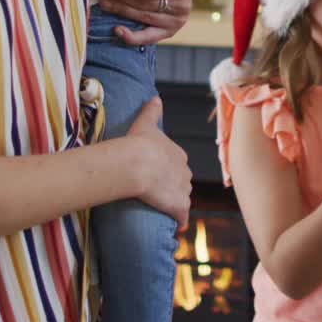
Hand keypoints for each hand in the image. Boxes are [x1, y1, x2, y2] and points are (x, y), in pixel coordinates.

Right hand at [125, 97, 191, 226]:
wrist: (137, 163)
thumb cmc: (138, 143)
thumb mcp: (145, 123)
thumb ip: (152, 111)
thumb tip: (155, 97)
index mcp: (178, 154)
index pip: (177, 162)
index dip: (167, 168)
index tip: (157, 172)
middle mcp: (184, 172)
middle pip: (182, 180)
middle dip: (173, 185)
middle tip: (157, 190)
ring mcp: (182, 190)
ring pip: (182, 197)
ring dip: (176, 202)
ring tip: (163, 208)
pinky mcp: (178, 206)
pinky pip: (182, 216)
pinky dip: (180, 220)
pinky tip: (176, 225)